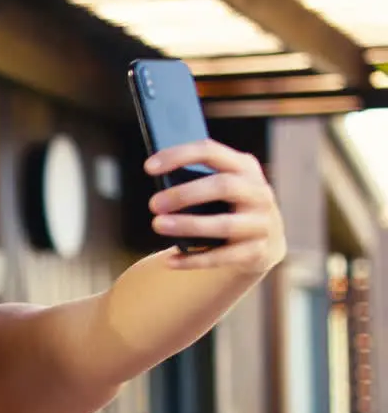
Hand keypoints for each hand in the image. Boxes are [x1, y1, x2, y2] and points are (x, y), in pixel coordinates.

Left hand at [146, 139, 285, 272]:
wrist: (264, 243)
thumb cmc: (228, 207)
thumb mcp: (221, 186)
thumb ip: (197, 180)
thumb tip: (158, 183)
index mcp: (245, 167)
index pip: (211, 151)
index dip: (179, 156)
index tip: (148, 167)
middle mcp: (258, 192)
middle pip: (223, 186)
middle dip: (185, 194)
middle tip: (154, 204)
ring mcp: (262, 223)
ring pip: (224, 224)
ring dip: (188, 225)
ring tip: (158, 225)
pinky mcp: (258, 252)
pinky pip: (223, 257)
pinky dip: (195, 259)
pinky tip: (170, 261)